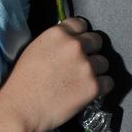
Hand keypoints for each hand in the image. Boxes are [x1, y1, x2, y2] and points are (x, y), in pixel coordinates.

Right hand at [0, 17, 112, 131]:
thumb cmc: (23, 79)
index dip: (80, 34)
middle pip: (97, 40)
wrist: (22, 107)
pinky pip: (109, 82)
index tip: (78, 43)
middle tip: (81, 63)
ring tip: (83, 80)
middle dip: (91, 50)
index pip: (81, 24)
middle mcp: (75, 46)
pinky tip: (89, 91)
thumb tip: (70, 41)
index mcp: (58, 33)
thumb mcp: (36, 48)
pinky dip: (101, 86)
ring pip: (104, 62)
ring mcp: (86, 66)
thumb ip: (56, 42)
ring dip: (96, 70)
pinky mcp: (93, 86)